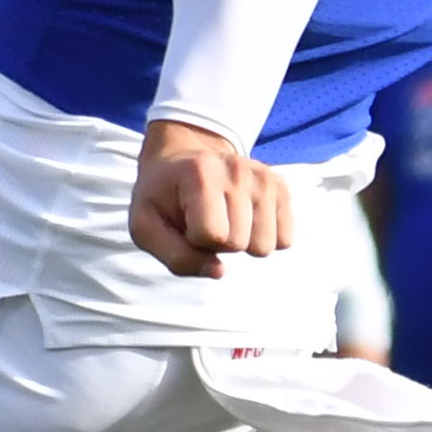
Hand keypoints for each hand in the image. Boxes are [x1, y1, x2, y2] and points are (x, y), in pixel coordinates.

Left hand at [130, 119, 288, 278]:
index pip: (211, 235)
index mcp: (200, 174)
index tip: (185, 222)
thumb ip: (176, 256)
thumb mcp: (146, 226)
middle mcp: (237, 169)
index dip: (194, 240)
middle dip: (219, 243)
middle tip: (205, 219)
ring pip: (266, 245)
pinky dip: (264, 238)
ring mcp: (263, 176)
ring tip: (224, 218)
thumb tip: (219, 271)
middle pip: (239, 243)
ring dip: (243, 242)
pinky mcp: (280, 186)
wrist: (182, 160)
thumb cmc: (162, 198)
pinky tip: (245, 219)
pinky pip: (286, 239)